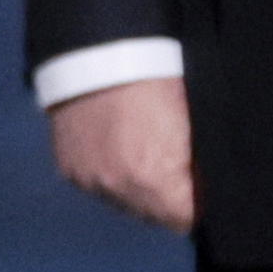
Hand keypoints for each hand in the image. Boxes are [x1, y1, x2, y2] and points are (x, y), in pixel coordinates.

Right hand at [48, 76, 197, 233]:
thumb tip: (202, 188)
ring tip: (142, 155)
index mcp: (154, 179)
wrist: (98, 52)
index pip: (186, 219)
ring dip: (136, 189)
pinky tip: (116, 148)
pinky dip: (109, 175)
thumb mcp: (190, 122)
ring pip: (124, 204)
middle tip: (174, 169)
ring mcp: (90, 180)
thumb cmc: (154, 79)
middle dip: (167, 199)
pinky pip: (98, 187)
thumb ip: (195, 166)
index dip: (197, 204)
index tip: (200, 188)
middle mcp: (118, 188)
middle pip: (154, 216)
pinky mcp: (70, 169)